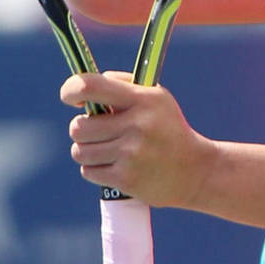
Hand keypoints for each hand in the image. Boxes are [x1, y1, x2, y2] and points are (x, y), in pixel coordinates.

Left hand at [60, 71, 210, 207]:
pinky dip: (96, 169)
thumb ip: (122, 84)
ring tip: (107, 148)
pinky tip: (115, 164)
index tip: (70, 97)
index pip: (91, 87)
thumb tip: (83, 87)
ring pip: (79, 151)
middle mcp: (137, 124)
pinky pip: (88, 171)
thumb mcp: (156, 98)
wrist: (194, 169)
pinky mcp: (126, 178)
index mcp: (143, 99)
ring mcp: (131, 153)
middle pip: (78, 127)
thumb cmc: (168, 128)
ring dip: (87, 150)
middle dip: (82, 129)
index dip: (71, 90)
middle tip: (97, 130)